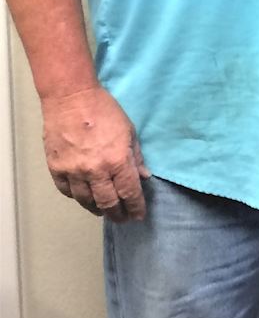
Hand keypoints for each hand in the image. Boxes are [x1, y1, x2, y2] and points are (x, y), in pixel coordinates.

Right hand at [41, 86, 149, 221]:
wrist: (71, 99)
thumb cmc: (105, 111)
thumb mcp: (130, 132)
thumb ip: (136, 157)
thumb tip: (144, 177)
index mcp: (117, 161)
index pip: (129, 193)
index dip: (136, 207)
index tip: (138, 216)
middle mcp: (95, 171)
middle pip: (108, 202)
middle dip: (117, 214)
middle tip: (122, 218)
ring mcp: (73, 171)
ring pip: (86, 201)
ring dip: (97, 209)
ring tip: (104, 211)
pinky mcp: (56, 168)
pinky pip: (67, 191)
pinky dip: (77, 197)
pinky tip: (84, 197)